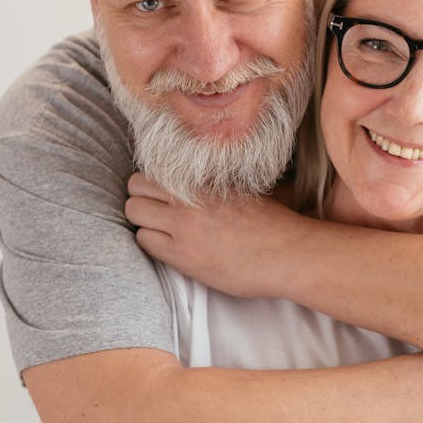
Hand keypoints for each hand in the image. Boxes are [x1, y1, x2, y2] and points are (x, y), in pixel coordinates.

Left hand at [125, 172, 303, 294]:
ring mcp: (183, 226)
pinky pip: (144, 241)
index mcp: (206, 177)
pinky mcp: (182, 255)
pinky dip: (152, 242)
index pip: (157, 167)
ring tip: (161, 230)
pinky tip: (170, 247)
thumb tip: (196, 180)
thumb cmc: (273, 223)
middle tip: (157, 211)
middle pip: (136, 186)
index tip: (162, 193)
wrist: (287, 254)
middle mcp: (190, 196)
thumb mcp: (243, 189)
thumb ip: (214, 183)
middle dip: (143, 198)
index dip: (156, 182)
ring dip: (144, 220)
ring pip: (134, 212)